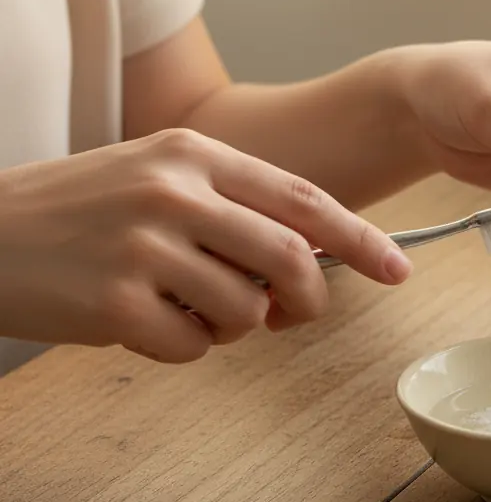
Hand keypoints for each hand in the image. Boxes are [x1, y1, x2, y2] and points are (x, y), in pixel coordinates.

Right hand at [0, 129, 410, 362]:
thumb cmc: (82, 210)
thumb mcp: (159, 178)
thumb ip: (234, 206)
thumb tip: (309, 257)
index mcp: (194, 154)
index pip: (302, 198)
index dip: (359, 238)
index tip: (397, 269)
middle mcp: (175, 192)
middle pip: (290, 258)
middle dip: (307, 299)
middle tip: (291, 313)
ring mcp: (143, 246)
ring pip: (246, 310)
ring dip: (231, 325)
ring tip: (185, 307)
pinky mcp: (114, 303)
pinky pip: (194, 347)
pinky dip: (184, 347)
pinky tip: (145, 323)